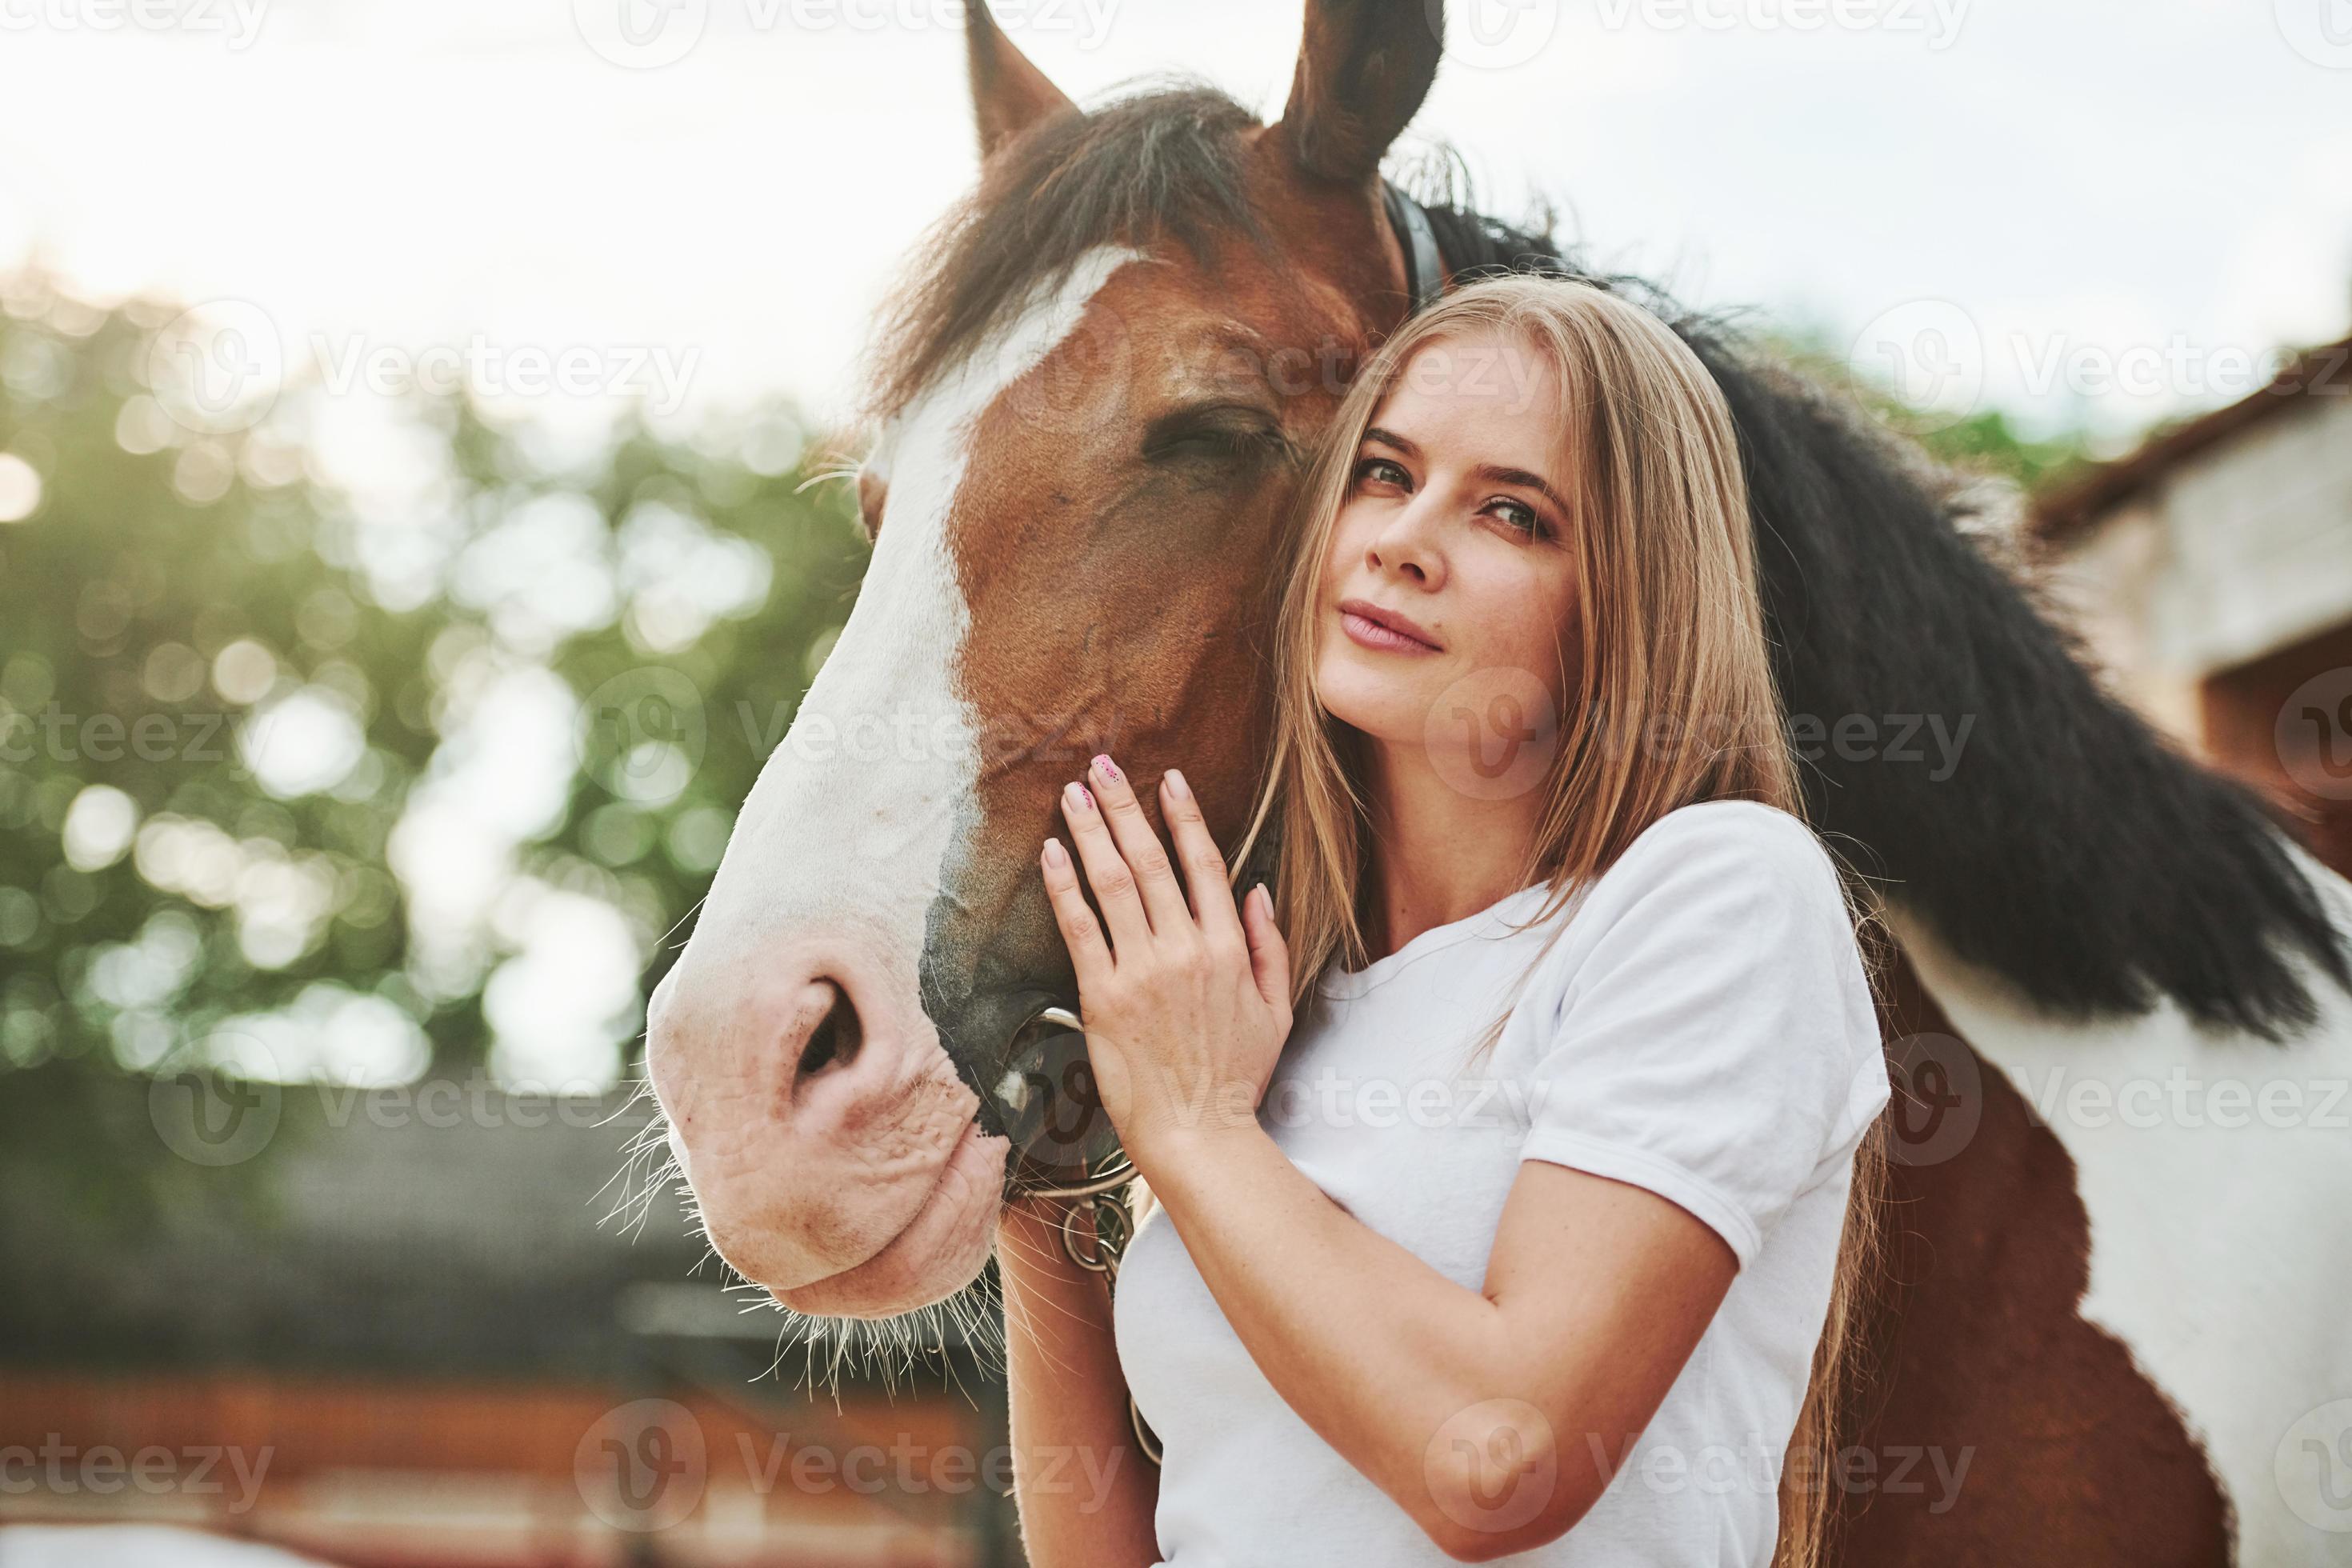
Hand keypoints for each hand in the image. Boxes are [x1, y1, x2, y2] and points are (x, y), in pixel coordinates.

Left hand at [1039, 753, 1293, 1161]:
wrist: (1198, 1134)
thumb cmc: (1236, 1077)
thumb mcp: (1276, 1009)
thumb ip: (1268, 945)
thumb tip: (1256, 888)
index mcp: (1227, 949)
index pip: (1205, 864)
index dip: (1184, 817)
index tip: (1168, 780)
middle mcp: (1185, 950)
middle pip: (1151, 861)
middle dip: (1125, 806)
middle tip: (1104, 766)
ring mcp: (1142, 972)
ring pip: (1113, 883)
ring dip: (1091, 831)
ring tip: (1073, 794)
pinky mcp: (1103, 997)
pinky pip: (1080, 928)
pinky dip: (1065, 886)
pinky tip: (1052, 853)